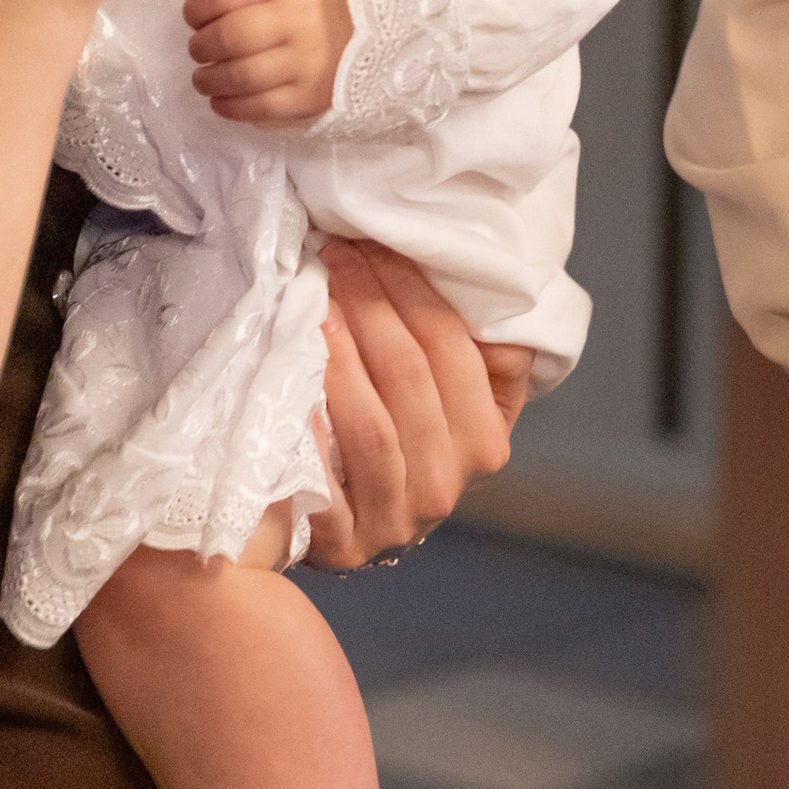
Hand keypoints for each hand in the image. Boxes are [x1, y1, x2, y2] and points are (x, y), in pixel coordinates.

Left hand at [184, 0, 353, 124]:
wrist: (375, 30)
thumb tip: (200, 15)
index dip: (197, 7)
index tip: (193, 17)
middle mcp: (300, 19)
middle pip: (230, 36)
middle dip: (200, 47)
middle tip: (198, 50)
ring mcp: (307, 61)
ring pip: (241, 77)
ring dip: (209, 81)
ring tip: (204, 78)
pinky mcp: (309, 96)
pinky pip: (259, 108)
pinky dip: (229, 107)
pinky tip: (221, 101)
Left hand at [307, 238, 529, 566]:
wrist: (340, 523)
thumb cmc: (397, 437)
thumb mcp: (451, 401)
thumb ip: (480, 361)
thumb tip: (499, 321)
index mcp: (485, 442)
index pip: (452, 349)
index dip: (410, 289)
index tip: (369, 244)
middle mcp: (447, 486)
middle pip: (410, 378)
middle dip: (369, 305)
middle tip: (332, 257)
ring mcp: (395, 520)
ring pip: (373, 427)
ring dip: (339, 355)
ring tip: (311, 304)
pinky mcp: (341, 544)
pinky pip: (325, 480)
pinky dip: (310, 429)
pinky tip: (288, 381)